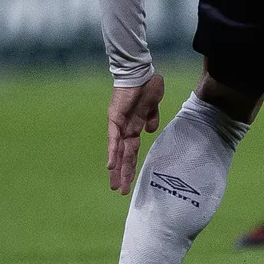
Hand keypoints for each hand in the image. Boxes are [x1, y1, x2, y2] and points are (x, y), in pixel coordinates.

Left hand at [107, 73, 166, 195]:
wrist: (141, 72)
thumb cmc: (148, 86)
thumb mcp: (153, 106)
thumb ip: (151, 118)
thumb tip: (150, 131)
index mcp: (134, 127)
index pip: (131, 152)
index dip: (130, 166)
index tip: (129, 182)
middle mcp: (124, 129)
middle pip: (124, 156)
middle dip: (123, 174)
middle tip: (120, 191)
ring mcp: (119, 125)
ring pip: (118, 151)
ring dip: (117, 169)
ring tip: (115, 184)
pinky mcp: (115, 118)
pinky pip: (114, 138)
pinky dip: (113, 152)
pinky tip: (111, 165)